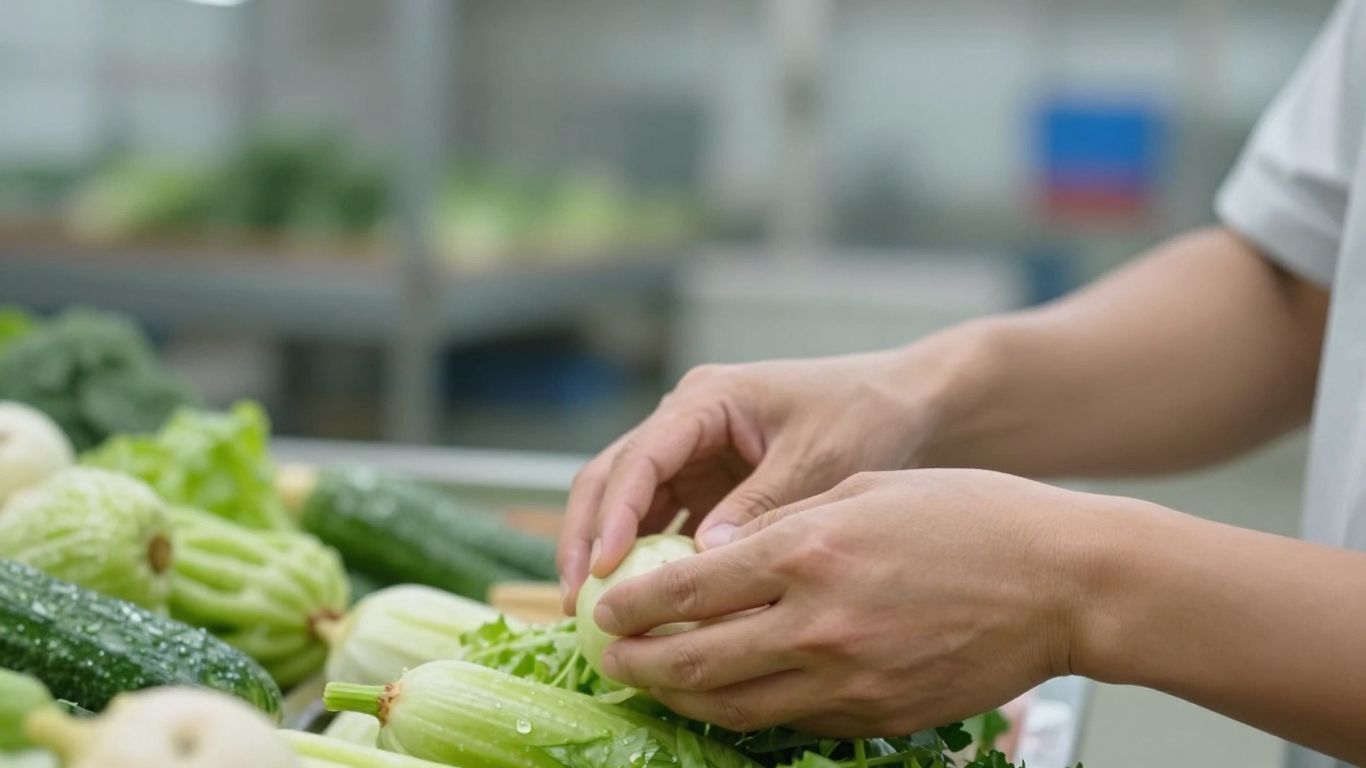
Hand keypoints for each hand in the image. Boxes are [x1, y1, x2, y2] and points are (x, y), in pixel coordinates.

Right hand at [557, 349, 959, 613]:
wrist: (901, 405)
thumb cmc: (863, 418)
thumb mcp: (816, 460)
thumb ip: (761, 506)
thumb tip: (704, 563)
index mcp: (706, 400)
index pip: (640, 457)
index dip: (616, 514)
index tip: (605, 569)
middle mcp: (684, 421)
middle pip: (611, 477)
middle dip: (588, 536)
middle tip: (578, 601)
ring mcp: (690, 452)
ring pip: (626, 502)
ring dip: (607, 552)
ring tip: (595, 614)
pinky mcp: (704, 483)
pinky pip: (660, 522)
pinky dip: (646, 560)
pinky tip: (643, 608)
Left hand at [592, 469, 1096, 735]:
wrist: (1063, 583)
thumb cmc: (971, 518)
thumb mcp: (864, 490)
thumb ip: (783, 524)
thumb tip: (714, 554)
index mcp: (806, 550)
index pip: (684, 589)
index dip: (630, 606)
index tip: (604, 610)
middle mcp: (815, 621)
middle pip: (691, 660)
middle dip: (635, 663)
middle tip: (609, 658)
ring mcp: (846, 678)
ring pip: (730, 706)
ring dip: (678, 698)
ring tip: (654, 683)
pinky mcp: (875, 715)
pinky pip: (788, 721)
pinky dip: (745, 711)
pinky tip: (728, 695)